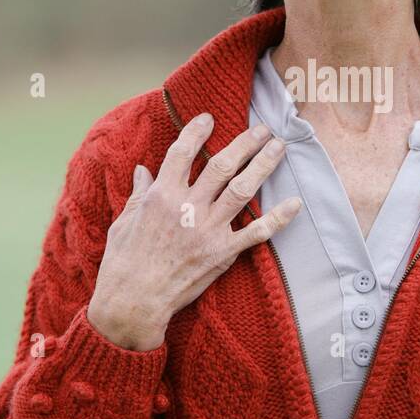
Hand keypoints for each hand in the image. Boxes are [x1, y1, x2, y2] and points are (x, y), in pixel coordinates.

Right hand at [87, 113, 300, 349]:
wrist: (134, 300)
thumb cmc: (124, 261)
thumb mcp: (124, 220)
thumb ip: (139, 193)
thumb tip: (143, 170)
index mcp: (161, 195)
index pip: (183, 152)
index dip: (197, 131)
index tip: (210, 118)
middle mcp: (188, 206)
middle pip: (221, 165)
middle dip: (245, 142)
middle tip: (262, 128)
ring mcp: (208, 229)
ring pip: (242, 188)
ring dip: (263, 165)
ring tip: (278, 147)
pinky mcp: (222, 252)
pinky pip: (257, 232)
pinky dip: (278, 218)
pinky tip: (295, 203)